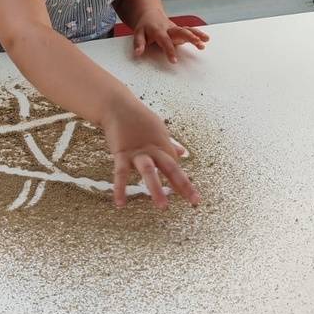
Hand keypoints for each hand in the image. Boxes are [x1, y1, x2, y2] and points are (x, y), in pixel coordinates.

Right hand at [101, 92, 199, 210]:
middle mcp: (153, 149)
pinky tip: (120, 204)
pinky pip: (121, 173)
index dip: (185, 184)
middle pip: (171, 168)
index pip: (176, 168)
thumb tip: (183, 152)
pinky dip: (120, 189)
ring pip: (149, 171)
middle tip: (194, 202)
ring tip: (163, 207)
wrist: (118, 105)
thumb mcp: (159, 129)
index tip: (193, 199)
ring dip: (156, 189)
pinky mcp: (122, 153)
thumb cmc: (139, 118)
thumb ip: (170, 144)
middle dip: (184, 185)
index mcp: (163, 145)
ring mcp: (138, 152)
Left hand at [133, 9, 209, 63]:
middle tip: (198, 43)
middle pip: (180, 31)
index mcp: (158, 30)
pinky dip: (198, 33)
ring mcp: (176, 29)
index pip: (165, 41)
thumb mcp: (138, 33)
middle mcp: (169, 29)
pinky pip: (190, 30)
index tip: (174, 61)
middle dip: (190, 37)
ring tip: (205, 41)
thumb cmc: (144, 26)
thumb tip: (138, 53)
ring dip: (197, 34)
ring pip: (187, 29)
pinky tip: (206, 39)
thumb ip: (139, 43)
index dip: (169, 50)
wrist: (150, 14)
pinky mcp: (180, 31)